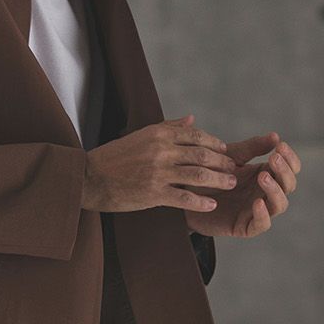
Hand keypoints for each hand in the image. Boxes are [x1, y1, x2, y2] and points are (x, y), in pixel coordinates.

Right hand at [82, 114, 238, 213]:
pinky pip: (184, 197)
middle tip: (234, 169)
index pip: (195, 135)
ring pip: (198, 174)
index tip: (225, 151)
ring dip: (218, 180)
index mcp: (158, 134)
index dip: (214, 143)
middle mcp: (160, 150)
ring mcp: (158, 172)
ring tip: (230, 184)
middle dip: (221, 162)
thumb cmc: (114, 157)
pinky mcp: (153, 193)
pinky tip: (212, 205)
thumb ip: (169, 127)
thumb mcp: (141, 135)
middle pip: (201, 154)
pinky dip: (201, 202)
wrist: (89, 178)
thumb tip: (192, 118)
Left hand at [182, 131, 299, 237]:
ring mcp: (257, 210)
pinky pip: (261, 224)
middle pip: (289, 185)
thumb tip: (276, 136)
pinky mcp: (245, 226)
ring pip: (279, 204)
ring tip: (262, 176)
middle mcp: (265, 192)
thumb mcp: (231, 157)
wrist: (185, 194)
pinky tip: (257, 202)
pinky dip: (263, 215)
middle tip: (273, 158)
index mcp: (266, 174)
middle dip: (284, 171)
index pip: (290, 168)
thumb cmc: (209, 174)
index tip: (281, 146)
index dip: (290, 158)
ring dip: (275, 190)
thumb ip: (252, 148)